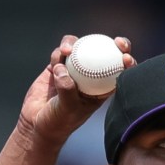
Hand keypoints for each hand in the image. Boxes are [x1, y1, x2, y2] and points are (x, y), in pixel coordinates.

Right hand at [18, 34, 132, 147]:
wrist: (36, 122)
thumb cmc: (58, 121)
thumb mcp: (67, 109)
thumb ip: (67, 90)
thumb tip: (63, 70)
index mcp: (101, 89)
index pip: (120, 73)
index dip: (128, 63)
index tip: (126, 58)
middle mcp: (90, 77)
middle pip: (107, 55)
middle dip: (116, 45)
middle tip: (116, 42)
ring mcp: (74, 70)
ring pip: (81, 48)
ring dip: (74, 44)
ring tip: (66, 51)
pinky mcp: (57, 66)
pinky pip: (60, 53)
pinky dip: (58, 54)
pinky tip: (56, 60)